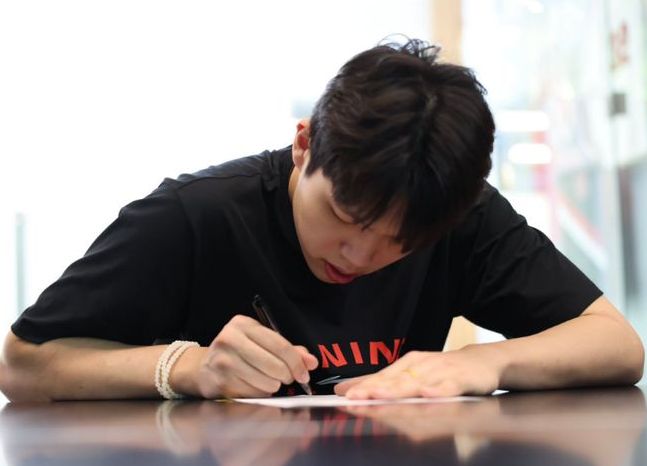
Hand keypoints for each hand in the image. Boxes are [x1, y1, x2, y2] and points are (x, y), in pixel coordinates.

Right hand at [194, 315, 318, 397]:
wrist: (203, 367)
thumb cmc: (238, 353)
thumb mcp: (261, 343)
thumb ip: (288, 350)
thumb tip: (311, 362)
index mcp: (243, 324)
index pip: (279, 344)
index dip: (297, 362)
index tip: (304, 374)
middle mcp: (230, 338)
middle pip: (274, 364)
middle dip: (287, 375)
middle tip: (287, 378)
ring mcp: (223, 360)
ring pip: (265, 381)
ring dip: (273, 386)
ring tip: (268, 381)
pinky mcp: (219, 380)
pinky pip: (252, 393)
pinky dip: (259, 394)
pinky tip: (254, 387)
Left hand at [334, 345, 502, 398]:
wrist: (482, 361)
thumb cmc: (443, 370)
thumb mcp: (412, 373)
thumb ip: (383, 382)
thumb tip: (345, 389)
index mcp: (408, 364)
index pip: (382, 377)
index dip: (363, 386)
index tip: (343, 395)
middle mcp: (421, 366)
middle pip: (395, 380)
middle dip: (374, 389)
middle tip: (354, 397)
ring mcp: (441, 372)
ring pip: (417, 382)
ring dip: (398, 389)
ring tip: (380, 395)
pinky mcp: (461, 379)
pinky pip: (448, 386)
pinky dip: (437, 389)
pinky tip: (427, 393)